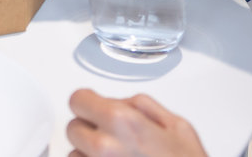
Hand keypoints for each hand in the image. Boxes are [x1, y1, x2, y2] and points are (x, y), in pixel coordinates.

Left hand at [66, 90, 207, 156]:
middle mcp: (104, 147)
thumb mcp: (178, 127)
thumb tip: (120, 102)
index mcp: (122, 122)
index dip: (88, 103)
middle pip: (73, 128)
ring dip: (89, 156)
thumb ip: (142, 106)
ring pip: (75, 155)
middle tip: (112, 139)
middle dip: (90, 130)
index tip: (93, 108)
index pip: (78, 100)